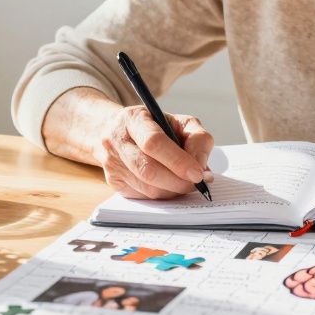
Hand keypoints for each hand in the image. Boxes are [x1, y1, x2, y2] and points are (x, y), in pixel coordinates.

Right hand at [93, 105, 214, 199]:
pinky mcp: (113, 181)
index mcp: (133, 118)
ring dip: (172, 190)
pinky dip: (162, 194)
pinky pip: (142, 196)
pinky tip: (169, 185)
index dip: (178, 161)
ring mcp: (111, 163)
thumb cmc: (154, 126)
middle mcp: (116, 140)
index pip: (154, 142)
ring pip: (146, 188)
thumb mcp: (179, 121)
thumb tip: (202, 169)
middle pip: (148, 169)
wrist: (117, 130)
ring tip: (186, 184)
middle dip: (178, 181)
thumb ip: (197, 139)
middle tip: (197, 184)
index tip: (198, 173)